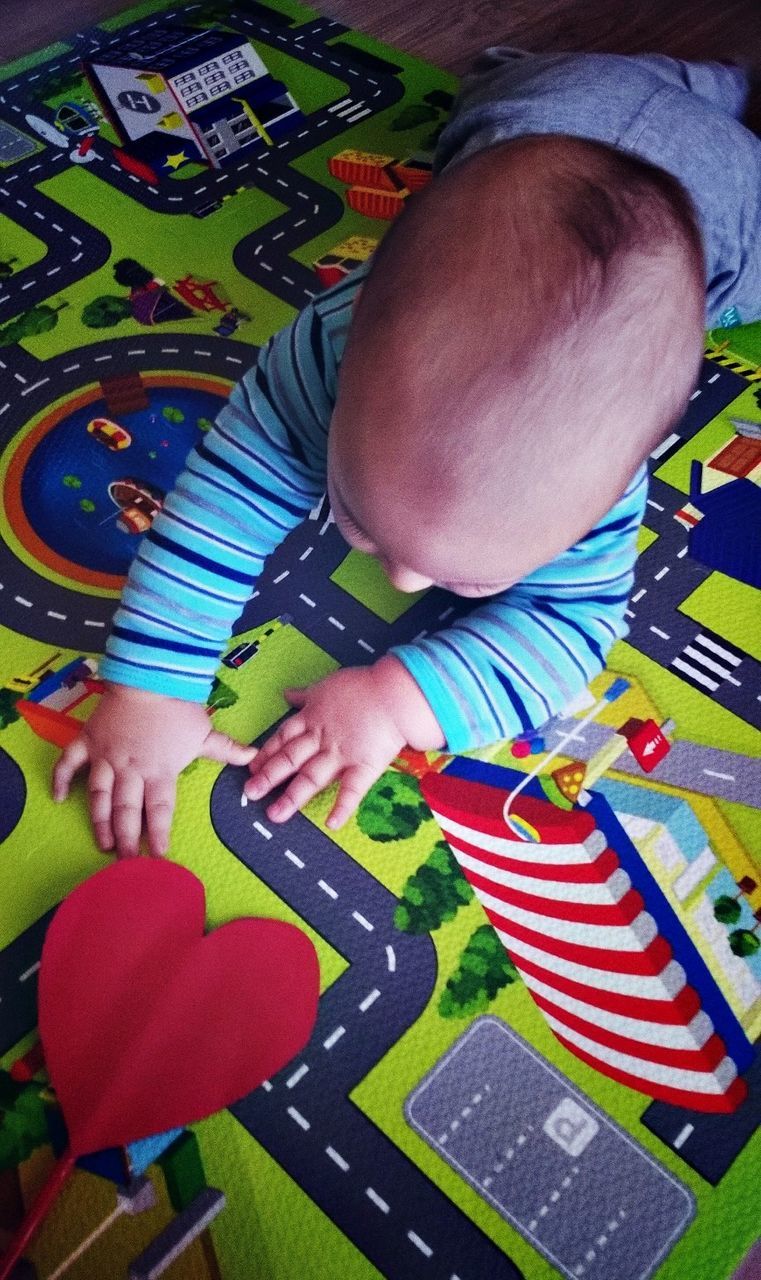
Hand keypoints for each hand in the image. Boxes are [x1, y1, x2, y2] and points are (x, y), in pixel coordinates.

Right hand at [53, 683, 255, 857]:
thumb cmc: (178, 706)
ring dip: (100, 822)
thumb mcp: (204, 732)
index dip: (158, 836)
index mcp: (160, 772)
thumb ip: (226, 750)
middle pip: (127, 812)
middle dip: (126, 840)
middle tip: (125, 863)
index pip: (160, 811)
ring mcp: (107, 757)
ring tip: (102, 844)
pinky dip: (61, 779)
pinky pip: (69, 763)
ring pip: (99, 796)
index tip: (157, 857)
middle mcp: (131, 771)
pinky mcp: (88, 741)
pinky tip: (58, 799)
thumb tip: (253, 757)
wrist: (148, 677)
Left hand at [244, 658, 443, 827]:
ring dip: (292, 797)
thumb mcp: (326, 685)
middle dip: (268, 777)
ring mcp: (341, 754)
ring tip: (275, 815)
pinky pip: (352, 789)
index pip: (282, 739)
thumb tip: (286, 694)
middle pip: (290, 759)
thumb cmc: (362, 685)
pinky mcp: (364, 766)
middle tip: (250, 794)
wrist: (395, 693)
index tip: (251, 768)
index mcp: (312, 718)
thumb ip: (305, 694)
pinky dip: (342, 807)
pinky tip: (331, 824)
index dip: (266, 754)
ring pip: (311, 777)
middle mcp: (321, 739)